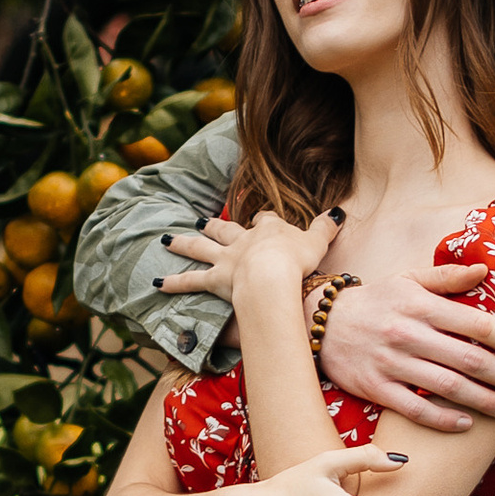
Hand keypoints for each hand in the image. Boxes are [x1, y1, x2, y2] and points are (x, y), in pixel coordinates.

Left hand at [157, 206, 335, 308]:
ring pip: (201, 249)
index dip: (262, 221)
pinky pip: (191, 281)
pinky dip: (174, 282)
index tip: (261, 220)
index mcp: (268, 231)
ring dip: (184, 244)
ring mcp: (227, 260)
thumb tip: (337, 212)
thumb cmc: (298, 260)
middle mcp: (243, 241)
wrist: (274, 276)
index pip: (264, 221)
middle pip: (225, 229)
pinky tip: (157, 283)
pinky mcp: (216, 280)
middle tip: (200, 221)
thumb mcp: (318, 240)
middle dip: (213, 225)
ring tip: (168, 240)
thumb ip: (326, 227)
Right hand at [318, 262, 494, 430]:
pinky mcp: (376, 387)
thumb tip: (484, 270)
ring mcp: (392, 363)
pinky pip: (415, 408)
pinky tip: (464, 423)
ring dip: (482, 401)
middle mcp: (409, 334)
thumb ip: (447, 277)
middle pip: (469, 359)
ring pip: (447, 386)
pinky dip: (443, 418)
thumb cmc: (375, 302)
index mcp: (422, 305)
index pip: (477, 323)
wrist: (321, 323)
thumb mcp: (408, 280)